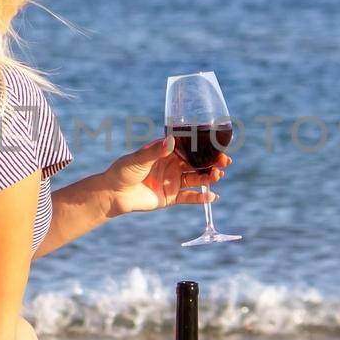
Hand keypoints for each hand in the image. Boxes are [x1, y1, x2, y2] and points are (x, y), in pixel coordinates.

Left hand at [98, 136, 230, 216]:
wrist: (114, 194)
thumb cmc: (123, 171)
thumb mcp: (139, 159)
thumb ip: (156, 151)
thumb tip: (172, 141)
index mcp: (166, 152)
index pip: (190, 148)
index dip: (204, 148)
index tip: (218, 146)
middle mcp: (172, 165)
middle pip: (197, 163)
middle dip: (212, 162)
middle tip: (225, 162)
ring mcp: (173, 181)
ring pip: (196, 179)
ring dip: (208, 178)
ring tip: (218, 176)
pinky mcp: (171, 197)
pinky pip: (189, 197)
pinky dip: (201, 198)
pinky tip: (212, 196)